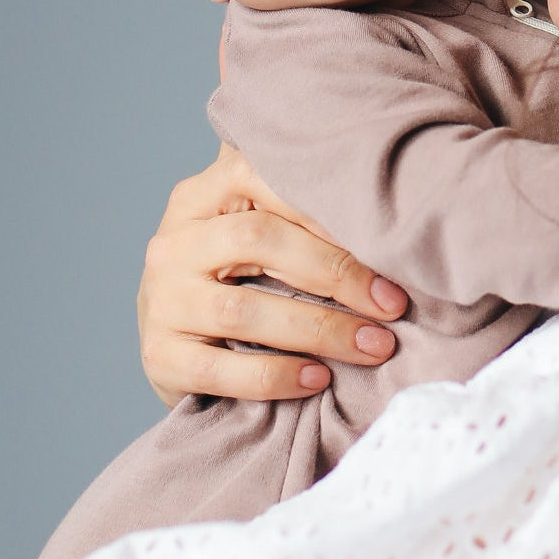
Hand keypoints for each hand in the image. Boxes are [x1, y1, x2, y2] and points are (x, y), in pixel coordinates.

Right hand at [138, 144, 409, 407]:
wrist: (173, 345)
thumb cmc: (237, 279)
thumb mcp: (255, 231)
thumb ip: (298, 205)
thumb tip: (398, 198)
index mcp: (201, 196)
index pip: (262, 179)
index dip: (328, 209)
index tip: (389, 242)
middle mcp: (174, 242)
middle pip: (256, 239)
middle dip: (335, 272)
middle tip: (392, 305)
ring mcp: (162, 301)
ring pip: (242, 310)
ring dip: (319, 330)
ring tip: (372, 347)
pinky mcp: (159, 357)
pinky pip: (221, 369)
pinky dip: (276, 376)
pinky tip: (319, 379)